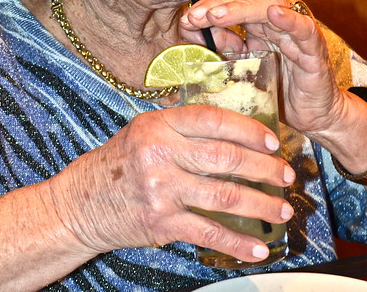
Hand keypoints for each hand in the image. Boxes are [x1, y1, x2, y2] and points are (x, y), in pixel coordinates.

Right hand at [50, 105, 293, 263]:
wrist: (80, 204)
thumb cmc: (117, 164)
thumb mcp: (143, 132)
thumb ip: (180, 127)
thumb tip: (231, 130)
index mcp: (158, 124)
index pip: (212, 120)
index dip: (248, 129)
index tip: (272, 141)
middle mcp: (160, 152)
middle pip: (226, 157)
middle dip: (264, 168)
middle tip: (286, 176)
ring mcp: (161, 188)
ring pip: (224, 195)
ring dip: (261, 205)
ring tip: (282, 210)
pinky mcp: (161, 222)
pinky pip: (208, 231)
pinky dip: (238, 242)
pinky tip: (257, 247)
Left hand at [179, 0, 344, 136]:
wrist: (313, 118)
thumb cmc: (278, 90)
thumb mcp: (241, 68)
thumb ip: (221, 48)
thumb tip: (190, 31)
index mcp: (260, 23)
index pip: (235, 1)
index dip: (210, 5)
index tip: (187, 18)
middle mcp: (278, 22)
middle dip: (220, 4)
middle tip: (195, 16)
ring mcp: (296, 33)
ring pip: (272, 6)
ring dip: (242, 8)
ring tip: (217, 15)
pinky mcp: (314, 51)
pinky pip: (305, 29)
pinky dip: (291, 19)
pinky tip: (274, 13)